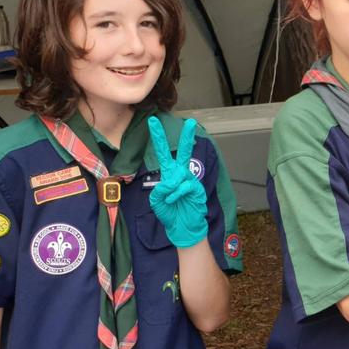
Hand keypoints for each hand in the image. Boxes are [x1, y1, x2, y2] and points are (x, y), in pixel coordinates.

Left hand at [148, 117, 208, 247]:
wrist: (182, 227)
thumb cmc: (169, 212)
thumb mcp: (156, 201)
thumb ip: (160, 190)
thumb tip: (171, 181)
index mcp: (169, 174)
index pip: (163, 153)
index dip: (158, 138)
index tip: (153, 121)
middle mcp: (180, 174)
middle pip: (184, 152)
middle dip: (186, 137)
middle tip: (190, 121)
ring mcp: (189, 180)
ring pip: (178, 174)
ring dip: (171, 189)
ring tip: (170, 200)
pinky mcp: (196, 189)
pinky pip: (183, 186)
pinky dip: (176, 195)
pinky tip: (175, 201)